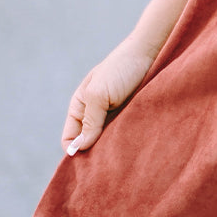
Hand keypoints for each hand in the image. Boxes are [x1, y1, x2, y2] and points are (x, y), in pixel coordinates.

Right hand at [61, 40, 155, 155]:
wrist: (147, 54)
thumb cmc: (119, 70)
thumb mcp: (99, 95)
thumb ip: (90, 122)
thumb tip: (79, 149)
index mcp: (79, 109)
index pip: (69, 140)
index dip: (75, 151)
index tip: (88, 160)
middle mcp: (93, 115)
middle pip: (87, 144)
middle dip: (94, 154)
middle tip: (107, 162)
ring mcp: (111, 117)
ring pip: (105, 143)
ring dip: (110, 150)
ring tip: (121, 155)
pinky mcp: (128, 117)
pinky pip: (122, 136)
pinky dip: (124, 142)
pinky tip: (131, 146)